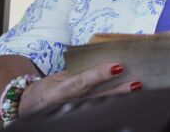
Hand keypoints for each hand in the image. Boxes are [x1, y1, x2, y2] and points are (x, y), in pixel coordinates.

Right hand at [18, 62, 140, 115]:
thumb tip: (102, 56)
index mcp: (60, 91)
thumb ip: (77, 71)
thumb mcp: (56, 78)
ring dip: (121, 95)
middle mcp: (70, 102)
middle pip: (97, 96)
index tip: (117, 66)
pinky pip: (100, 104)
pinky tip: (129, 92)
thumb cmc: (46, 88)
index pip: (81, 82)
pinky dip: (114, 98)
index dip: (99, 74)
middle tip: (137, 82)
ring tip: (138, 86)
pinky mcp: (81, 112)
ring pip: (102, 102)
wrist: (31, 106)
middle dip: (118, 90)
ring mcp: (77, 109)